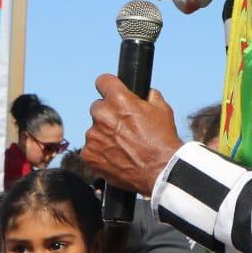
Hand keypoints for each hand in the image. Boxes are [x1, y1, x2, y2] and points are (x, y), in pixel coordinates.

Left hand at [84, 75, 182, 196]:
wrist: (160, 171)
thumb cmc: (163, 140)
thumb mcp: (163, 109)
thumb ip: (149, 96)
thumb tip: (146, 93)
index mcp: (118, 99)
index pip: (103, 81)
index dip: (109, 87)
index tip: (110, 93)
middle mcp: (102, 115)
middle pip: (97, 107)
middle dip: (108, 114)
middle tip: (122, 127)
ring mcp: (93, 136)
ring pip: (94, 130)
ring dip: (104, 135)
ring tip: (122, 146)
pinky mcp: (88, 154)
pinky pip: (90, 149)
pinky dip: (100, 152)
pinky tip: (115, 157)